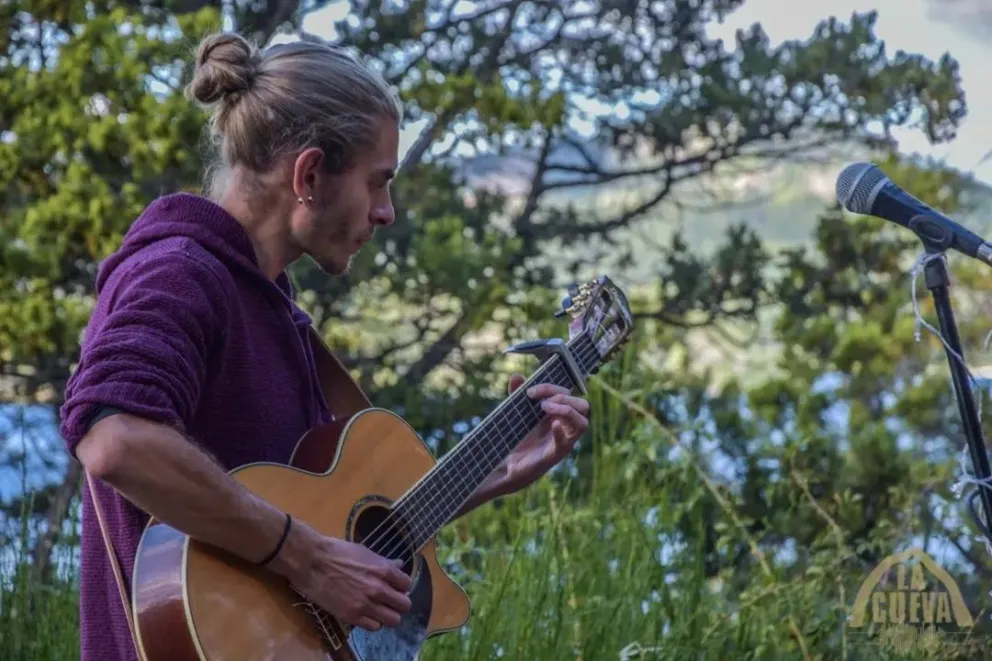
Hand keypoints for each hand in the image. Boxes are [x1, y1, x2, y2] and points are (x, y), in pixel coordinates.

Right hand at [289, 531, 412, 630]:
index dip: (402, 586)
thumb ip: (384, 562)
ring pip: (393, 620)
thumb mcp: (365, 552)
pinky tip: (367, 614)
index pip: (407, 584)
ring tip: (380, 610)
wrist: (312, 562)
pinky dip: (373, 622)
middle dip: (399, 602)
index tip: (395, 586)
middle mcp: (379, 589)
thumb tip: (399, 565)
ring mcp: (366, 604)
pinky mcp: (352, 616)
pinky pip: (374, 627)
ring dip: (389, 615)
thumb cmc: (338, 552)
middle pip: (404, 605)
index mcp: (383, 570)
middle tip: (390, 600)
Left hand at [496, 374, 589, 492]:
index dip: (551, 388)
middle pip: (583, 406)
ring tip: (546, 408)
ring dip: (567, 411)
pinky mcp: (553, 456)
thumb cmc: (515, 439)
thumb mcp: (516, 414)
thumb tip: (516, 376)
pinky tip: (553, 425)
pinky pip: (566, 444)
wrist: (504, 466)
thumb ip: (516, 395)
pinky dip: (561, 432)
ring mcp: (562, 442)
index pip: (568, 394)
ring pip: (583, 423)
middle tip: (542, 403)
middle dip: (564, 397)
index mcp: (558, 415)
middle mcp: (564, 427)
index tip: (530, 391)